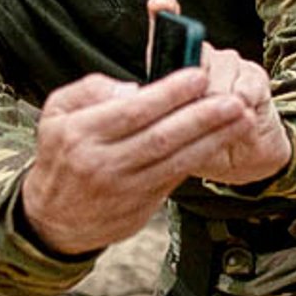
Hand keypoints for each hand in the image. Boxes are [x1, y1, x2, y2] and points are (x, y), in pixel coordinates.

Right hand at [18, 68, 255, 254]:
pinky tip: (222, 141)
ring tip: (241, 119)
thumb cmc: (61, 156)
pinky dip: (201, 158)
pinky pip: (176, 178)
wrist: (53, 220)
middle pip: (161, 137)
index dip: (170, 93)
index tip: (198, 75)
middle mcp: (103, 163)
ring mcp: (124, 188)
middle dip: (202, 117)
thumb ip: (91, 89)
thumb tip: (134, 88)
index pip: (133, 111)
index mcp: (80, 134)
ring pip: (176, 160)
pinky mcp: (141, 207)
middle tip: (233, 99)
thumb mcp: (56, 113)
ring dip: (213, 139)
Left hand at [143, 0, 291, 187]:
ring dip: (220, 100)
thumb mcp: (170, 134)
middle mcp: (203, 58)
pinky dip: (242, 104)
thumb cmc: (201, 144)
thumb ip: (155, 114)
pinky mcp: (254, 75)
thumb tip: (136, 99)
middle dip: (196, 87)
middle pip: (196, 55)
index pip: (165, 32)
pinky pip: (244, 84)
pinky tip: (242, 115)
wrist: (244, 159)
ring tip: (221, 119)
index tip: (160, 3)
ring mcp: (230, 64)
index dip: (164, 13)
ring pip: (220, 71)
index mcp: (176, 68)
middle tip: (195, 112)